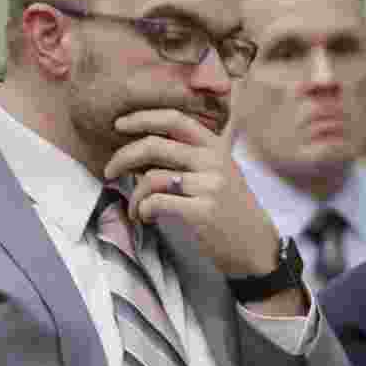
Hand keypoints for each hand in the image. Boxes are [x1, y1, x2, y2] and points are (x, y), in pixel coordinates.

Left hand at [104, 109, 278, 278]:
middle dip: (123, 157)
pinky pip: (157, 202)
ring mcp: (210, 186)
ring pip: (152, 177)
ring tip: (135, 208)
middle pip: (155, 146)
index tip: (120, 125)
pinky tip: (146, 217)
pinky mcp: (202, 211)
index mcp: (217, 149)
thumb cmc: (233, 212)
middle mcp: (215, 162)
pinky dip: (143, 210)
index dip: (143, 118)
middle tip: (109, 171)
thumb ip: (192, 158)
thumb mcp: (221, 174)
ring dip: (133, 195)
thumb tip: (145, 151)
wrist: (256, 247)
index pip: (175, 120)